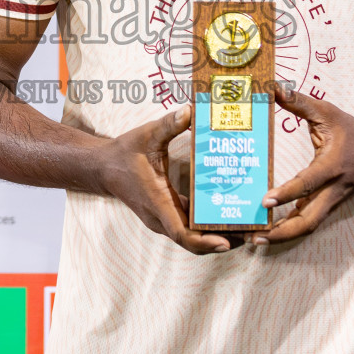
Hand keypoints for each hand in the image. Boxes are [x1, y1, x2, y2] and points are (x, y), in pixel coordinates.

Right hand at [100, 105, 233, 254]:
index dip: (205, 241)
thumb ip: (168, 124)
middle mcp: (159, 217)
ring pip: (191, 237)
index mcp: (157, 201)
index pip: (182, 233)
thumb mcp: (146, 135)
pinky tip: (225, 216)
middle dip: (222, 240)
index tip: (227, 242)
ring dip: (216, 236)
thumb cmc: (124, 153)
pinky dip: (206, 227)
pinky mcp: (164, 215)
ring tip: (245, 228)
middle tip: (251, 234)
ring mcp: (161, 219)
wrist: (103, 167)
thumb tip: (189, 111)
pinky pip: (187, 228)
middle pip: (193, 241)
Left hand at [256, 86, 353, 245]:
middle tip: (256, 236)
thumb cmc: (352, 131)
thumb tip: (274, 88)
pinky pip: (310, 220)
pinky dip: (291, 228)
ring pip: (310, 225)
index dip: (287, 193)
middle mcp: (333, 189)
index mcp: (332, 166)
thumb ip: (300, 102)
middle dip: (282, 232)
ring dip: (284, 235)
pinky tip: (271, 231)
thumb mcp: (328, 112)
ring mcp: (332, 200)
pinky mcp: (329, 205)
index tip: (265, 201)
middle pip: (309, 220)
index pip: (307, 183)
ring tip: (258, 239)